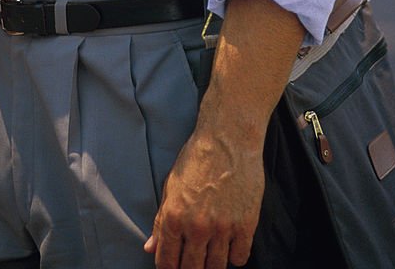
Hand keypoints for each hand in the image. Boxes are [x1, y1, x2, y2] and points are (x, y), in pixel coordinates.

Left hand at [144, 122, 263, 268]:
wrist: (228, 138)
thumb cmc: (197, 157)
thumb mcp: (171, 185)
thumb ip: (160, 220)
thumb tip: (150, 248)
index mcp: (173, 216)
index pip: (166, 262)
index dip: (169, 268)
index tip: (175, 266)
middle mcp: (196, 227)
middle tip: (194, 261)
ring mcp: (221, 228)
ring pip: (216, 268)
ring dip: (212, 264)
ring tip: (212, 251)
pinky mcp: (245, 225)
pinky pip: (239, 258)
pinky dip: (235, 255)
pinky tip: (231, 243)